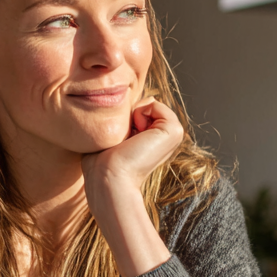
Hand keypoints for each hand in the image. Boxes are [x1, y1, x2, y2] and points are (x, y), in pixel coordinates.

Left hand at [80, 99, 183, 214]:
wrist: (109, 177)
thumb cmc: (102, 161)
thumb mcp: (112, 134)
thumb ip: (124, 118)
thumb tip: (145, 99)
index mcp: (154, 138)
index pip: (139, 109)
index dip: (122, 118)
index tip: (119, 141)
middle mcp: (166, 136)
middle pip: (144, 104)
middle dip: (128, 115)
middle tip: (124, 141)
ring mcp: (173, 134)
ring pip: (149, 102)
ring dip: (132, 115)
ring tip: (129, 140)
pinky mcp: (174, 131)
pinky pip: (153, 103)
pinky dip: (138, 114)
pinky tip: (136, 137)